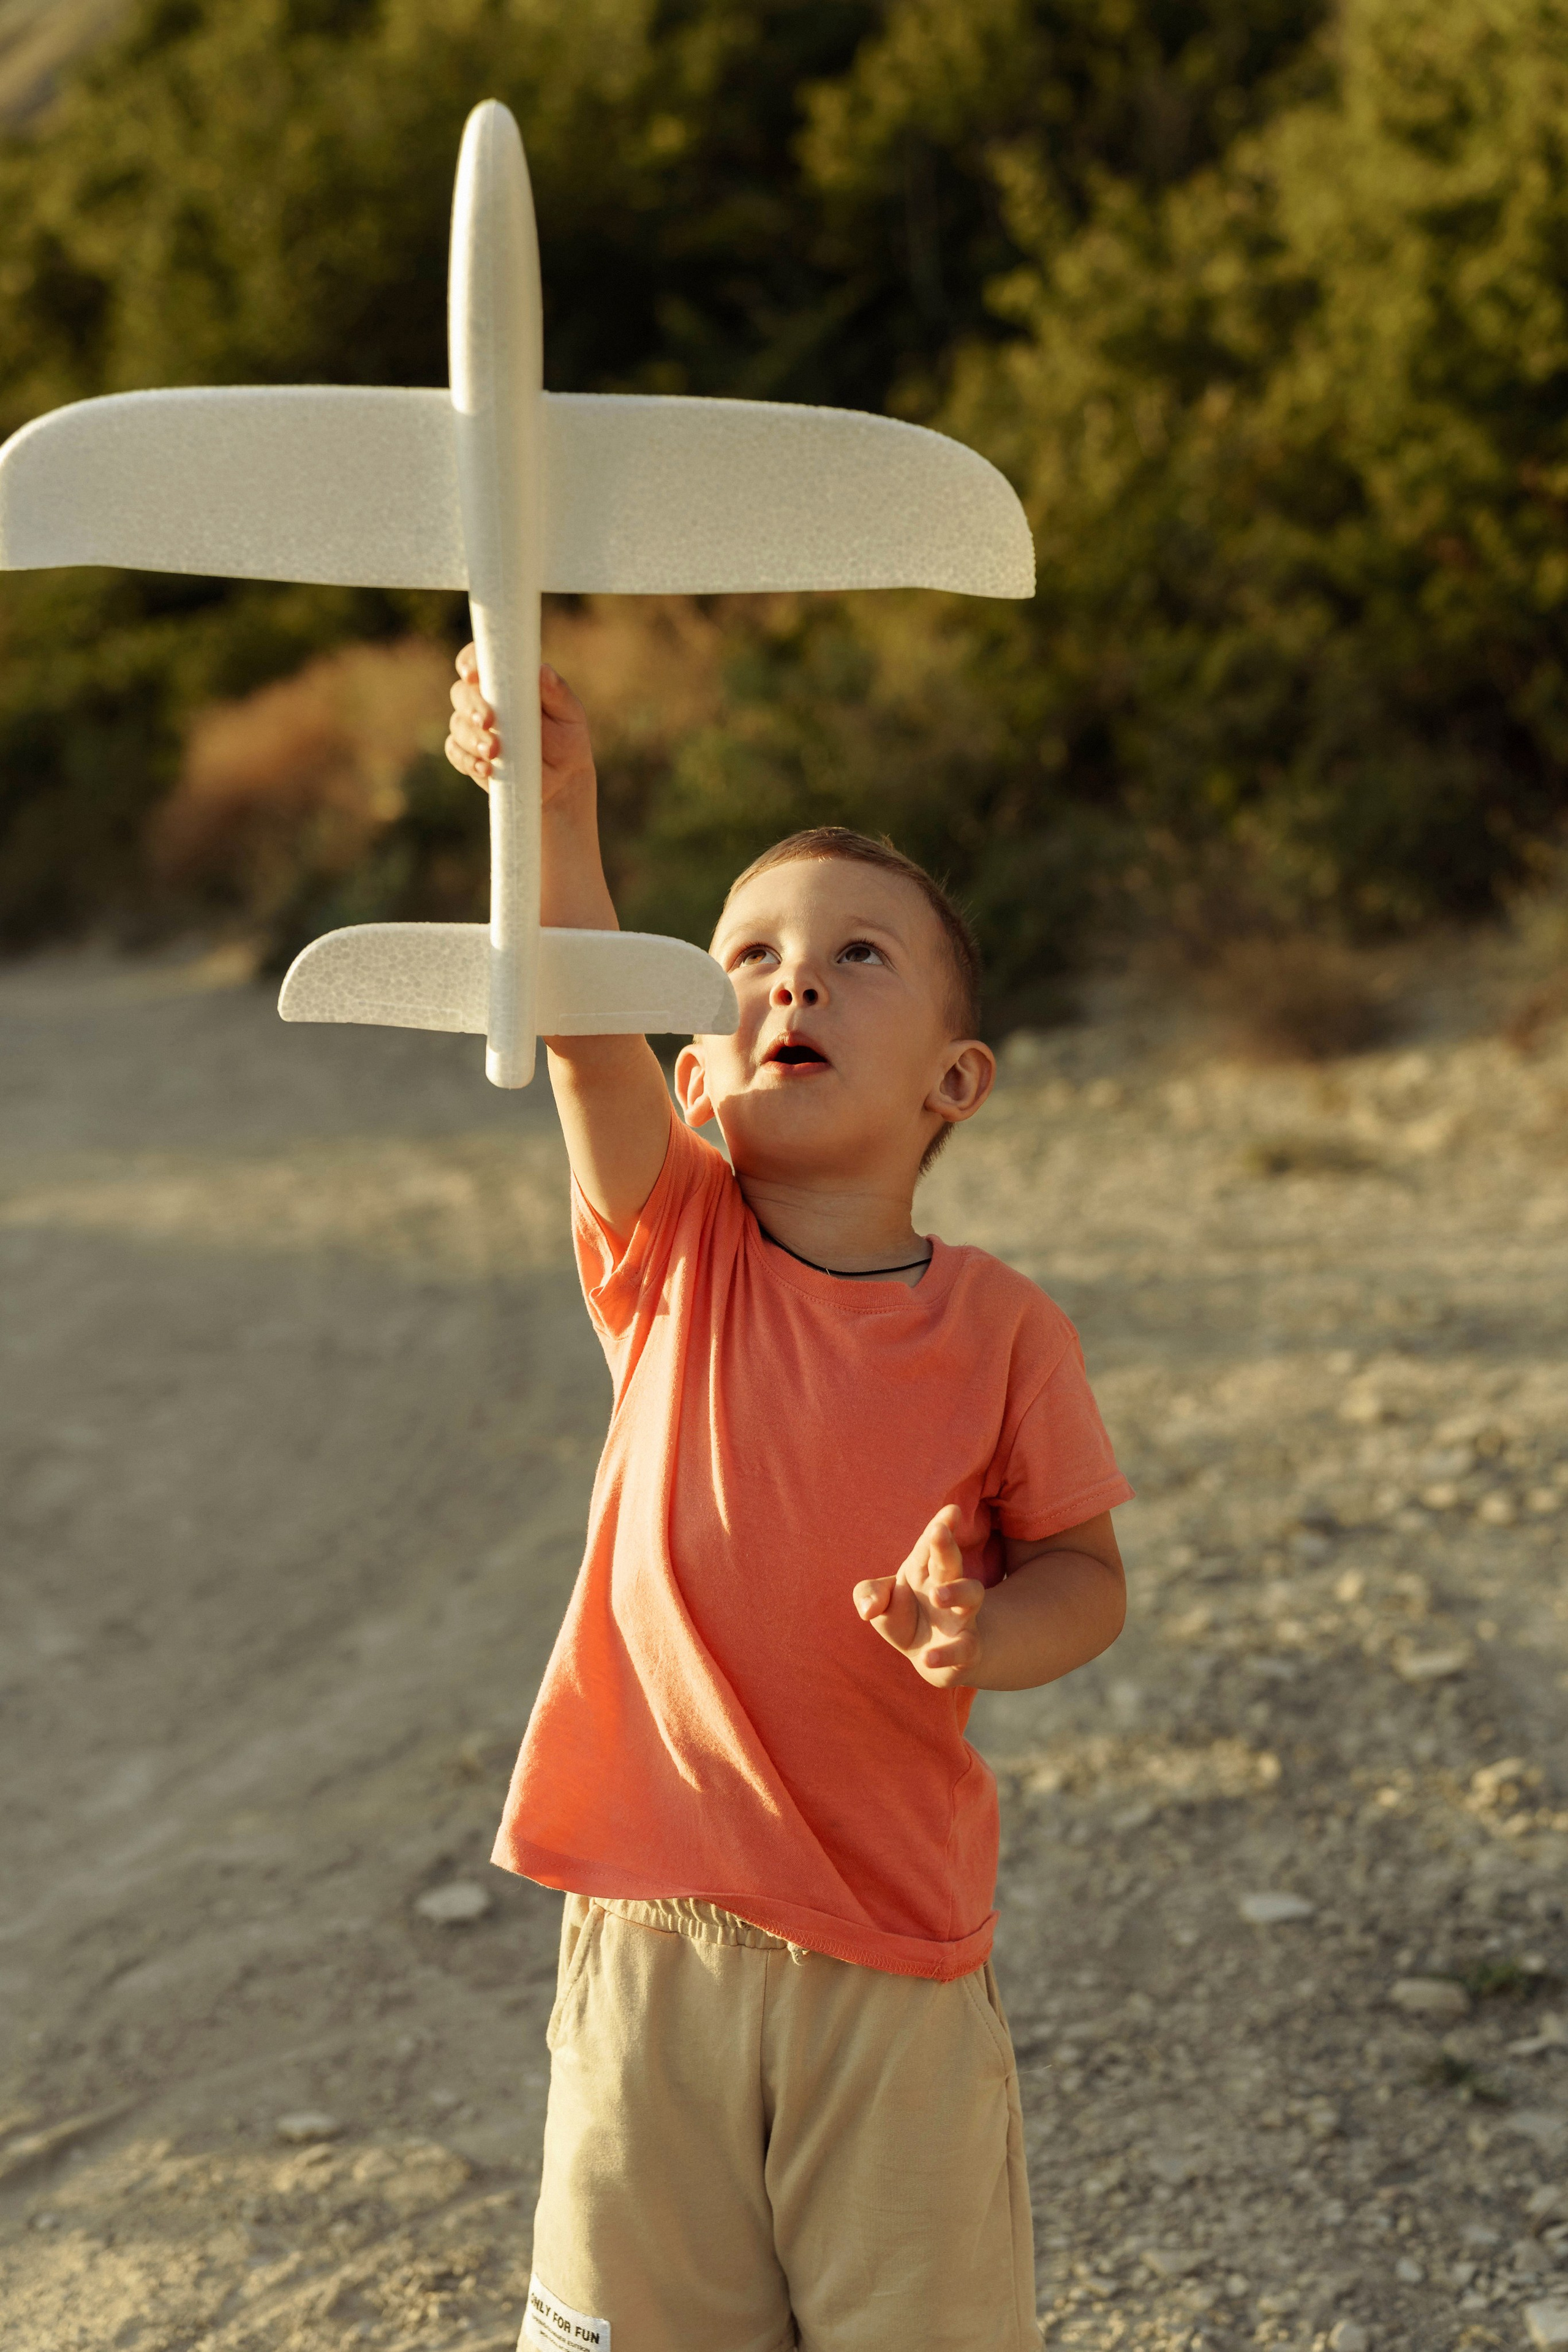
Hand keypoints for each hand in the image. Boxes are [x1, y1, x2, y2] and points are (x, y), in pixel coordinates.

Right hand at [443, 648, 595, 815]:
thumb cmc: (567, 739)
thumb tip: (543, 670)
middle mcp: (485, 700)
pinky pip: (456, 753)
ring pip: (457, 724)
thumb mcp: (569, 714)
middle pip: (461, 693)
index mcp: (506, 682)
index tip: (472, 675)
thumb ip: (557, 692)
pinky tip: (486, 769)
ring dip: (472, 738)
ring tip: (494, 753)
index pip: (479, 661)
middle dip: (471, 707)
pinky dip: (467, 760)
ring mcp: (474, 727)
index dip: (470, 662)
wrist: (563, 779)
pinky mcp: (469, 754)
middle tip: (488, 722)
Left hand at [854, 1504, 985, 1689]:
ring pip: (971, 1596)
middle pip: (950, 1561)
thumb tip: (868, 1609)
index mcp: (924, 1569)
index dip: (941, 1525)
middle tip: (939, 1531)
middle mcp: (947, 1587)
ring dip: (957, 1592)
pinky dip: (947, 1653)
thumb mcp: (880, 1602)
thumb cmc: (904, 1617)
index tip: (951, 1511)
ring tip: (937, 1595)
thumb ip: (868, 1595)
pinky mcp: (967, 1649)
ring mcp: (961, 1617)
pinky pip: (963, 1649)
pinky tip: (927, 1658)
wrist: (931, 1657)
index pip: (931, 1544)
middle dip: (946, 1546)